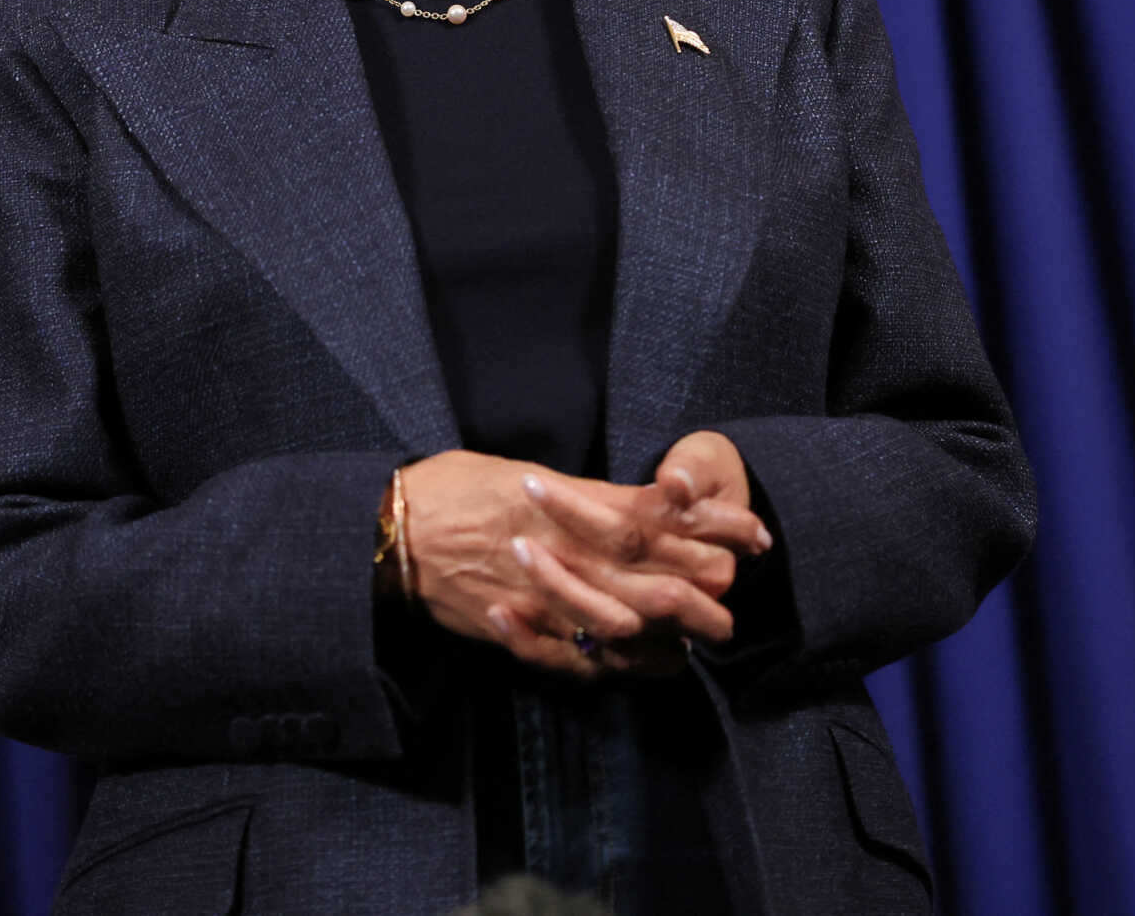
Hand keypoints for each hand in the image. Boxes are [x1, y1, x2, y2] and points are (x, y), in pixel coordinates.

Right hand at [399, 437, 768, 680]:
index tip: (742, 534)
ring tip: (701, 638)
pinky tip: (645, 665)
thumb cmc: (453, 488)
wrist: (392, 532)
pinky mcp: (518, 628)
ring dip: (663, 633)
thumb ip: (579, 493)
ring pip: (616, 622)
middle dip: (695, 592)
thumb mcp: (519, 470)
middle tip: (733, 601)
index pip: (648, 518)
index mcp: (561, 504)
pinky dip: (613, 663)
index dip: (700, 529)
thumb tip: (633, 504)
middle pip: (643, 577)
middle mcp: (557, 551)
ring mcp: (537, 596)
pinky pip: (574, 656)